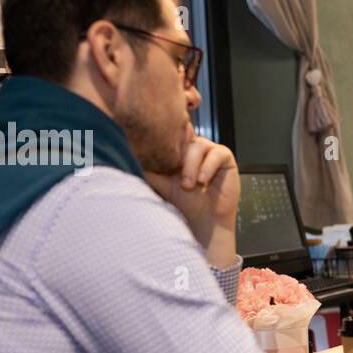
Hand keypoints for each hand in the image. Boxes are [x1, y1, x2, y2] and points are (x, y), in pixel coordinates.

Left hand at [148, 124, 239, 265]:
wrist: (205, 219)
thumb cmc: (184, 201)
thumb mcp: (160, 182)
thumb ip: (147, 167)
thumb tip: (126, 154)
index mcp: (178, 148)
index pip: (170, 134)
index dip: (166, 144)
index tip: (163, 165)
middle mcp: (193, 145)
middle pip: (183, 138)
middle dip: (178, 159)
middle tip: (177, 182)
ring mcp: (210, 149)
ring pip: (198, 146)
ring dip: (191, 167)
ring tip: (188, 186)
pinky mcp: (225, 156)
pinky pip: (217, 153)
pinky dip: (207, 167)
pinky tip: (202, 181)